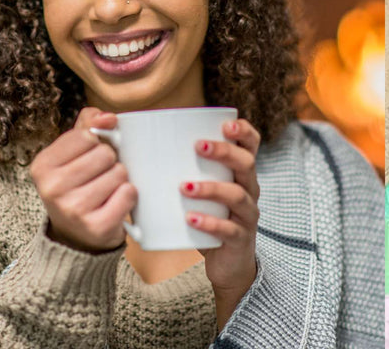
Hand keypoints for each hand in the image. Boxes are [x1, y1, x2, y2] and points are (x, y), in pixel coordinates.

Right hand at [30, 108, 137, 252]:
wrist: (77, 236)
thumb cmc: (78, 186)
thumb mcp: (73, 154)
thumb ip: (88, 125)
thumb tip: (108, 116)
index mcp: (42, 166)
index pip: (87, 135)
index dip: (98, 143)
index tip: (90, 157)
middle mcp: (52, 188)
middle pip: (105, 154)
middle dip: (110, 162)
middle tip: (100, 178)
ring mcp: (73, 210)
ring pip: (119, 173)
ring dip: (120, 179)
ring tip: (107, 191)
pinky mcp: (96, 226)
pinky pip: (127, 194)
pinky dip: (129, 196)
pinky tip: (116, 203)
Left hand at [181, 119, 260, 309]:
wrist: (228, 264)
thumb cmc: (209, 219)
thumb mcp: (203, 193)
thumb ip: (185, 170)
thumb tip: (137, 149)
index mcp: (241, 174)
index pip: (251, 145)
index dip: (243, 131)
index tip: (225, 124)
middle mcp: (249, 190)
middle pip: (247, 164)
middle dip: (225, 152)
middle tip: (198, 146)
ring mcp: (247, 215)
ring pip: (238, 195)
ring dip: (212, 188)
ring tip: (184, 187)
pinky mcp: (240, 239)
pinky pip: (229, 229)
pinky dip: (210, 223)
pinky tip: (190, 219)